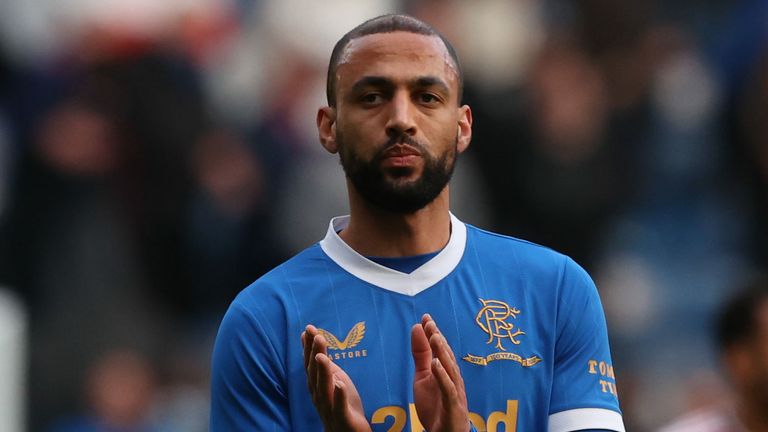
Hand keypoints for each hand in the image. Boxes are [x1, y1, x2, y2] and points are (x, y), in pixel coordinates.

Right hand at [302, 325, 371, 431]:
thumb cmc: (342, 406)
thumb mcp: (335, 382)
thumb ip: (326, 367)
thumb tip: (317, 348)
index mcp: (317, 385)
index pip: (311, 363)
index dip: (309, 346)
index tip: (308, 328)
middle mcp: (319, 395)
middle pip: (315, 373)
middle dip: (315, 353)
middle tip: (317, 335)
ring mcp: (329, 407)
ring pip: (324, 388)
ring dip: (322, 372)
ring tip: (322, 356)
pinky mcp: (342, 419)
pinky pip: (339, 407)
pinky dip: (338, 395)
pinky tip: (339, 384)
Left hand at [411, 314, 469, 431]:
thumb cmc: (435, 404)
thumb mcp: (423, 377)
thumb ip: (421, 354)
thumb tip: (416, 328)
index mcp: (445, 370)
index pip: (440, 349)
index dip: (434, 333)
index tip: (425, 317)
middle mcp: (453, 378)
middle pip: (446, 356)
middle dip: (438, 339)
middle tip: (430, 323)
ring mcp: (455, 391)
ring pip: (450, 369)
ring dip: (442, 352)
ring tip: (434, 337)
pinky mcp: (453, 405)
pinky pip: (448, 389)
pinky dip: (443, 376)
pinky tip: (436, 364)